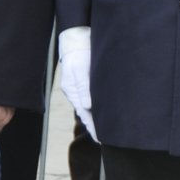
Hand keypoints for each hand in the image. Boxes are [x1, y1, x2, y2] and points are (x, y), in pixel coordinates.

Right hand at [57, 26, 96, 141]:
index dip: (92, 127)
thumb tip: (88, 106)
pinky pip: (91, 98)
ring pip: (89, 107)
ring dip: (97, 118)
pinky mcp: (86, 82)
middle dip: (95, 126)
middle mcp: (76, 92)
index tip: (100, 139)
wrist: (78, 39)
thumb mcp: (80, 70)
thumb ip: (83, 87)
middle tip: (105, 139)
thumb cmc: (79, 54)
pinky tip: (104, 111)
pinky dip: (97, 107)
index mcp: (73, 92)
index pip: (84, 114)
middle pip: (86, 114)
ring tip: (106, 130)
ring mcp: (80, 88)